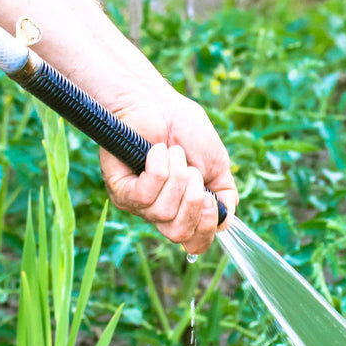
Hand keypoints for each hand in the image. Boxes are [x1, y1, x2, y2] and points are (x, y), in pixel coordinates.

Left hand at [100, 89, 237, 254]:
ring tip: (174, 152)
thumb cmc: (186, 131)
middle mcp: (159, 212)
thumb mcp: (216, 166)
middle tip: (193, 172)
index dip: (206, 230)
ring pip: (164, 212)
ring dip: (177, 176)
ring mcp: (138, 204)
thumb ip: (224, 197)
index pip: (193, 242)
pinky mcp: (121, 189)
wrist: (159, 103)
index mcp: (183, 210)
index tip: (213, 203)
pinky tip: (156, 150)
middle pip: (179, 233)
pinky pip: (145, 196)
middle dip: (194, 202)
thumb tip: (225, 222)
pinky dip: (158, 169)